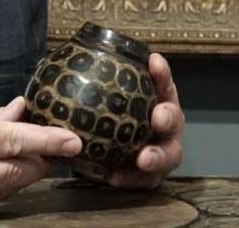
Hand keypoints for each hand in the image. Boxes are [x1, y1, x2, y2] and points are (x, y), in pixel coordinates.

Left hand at [104, 52, 184, 188]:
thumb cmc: (104, 120)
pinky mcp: (150, 176)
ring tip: (142, 158)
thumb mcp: (99, 100)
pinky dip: (133, 178)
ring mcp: (161, 151)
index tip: (154, 61)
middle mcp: (163, 126)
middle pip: (174, 119)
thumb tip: (64, 58)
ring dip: (156, 156)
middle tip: (157, 117)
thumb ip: (92, 84)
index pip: (162, 83)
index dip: (161, 73)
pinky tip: (116, 177)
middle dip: (168, 117)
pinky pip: (146, 180)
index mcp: (155, 101)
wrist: (101, 156)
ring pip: (169, 155)